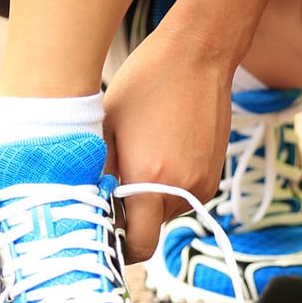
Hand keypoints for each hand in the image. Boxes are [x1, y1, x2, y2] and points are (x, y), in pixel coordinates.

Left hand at [102, 22, 233, 262]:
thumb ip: (97, 175)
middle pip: (152, 229)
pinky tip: (159, 151)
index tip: (103, 230)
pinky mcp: (215, 171)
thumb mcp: (105, 129)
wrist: (197, 56)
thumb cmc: (143, 85)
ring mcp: (204, 182)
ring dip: (151, 200)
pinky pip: (185, 195)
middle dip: (132, 217)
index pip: (139, 246)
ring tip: (139, 160)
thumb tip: (86, 206)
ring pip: (169, 212)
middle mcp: (183, 189)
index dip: (119, 246)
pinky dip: (170, 185)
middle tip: (112, 185)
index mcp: (151, 181)